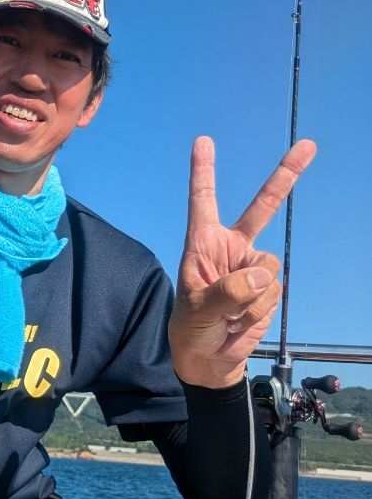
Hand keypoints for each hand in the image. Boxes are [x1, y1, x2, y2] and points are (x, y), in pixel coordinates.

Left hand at [168, 135, 315, 387]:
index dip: (204, 172)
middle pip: (261, 207)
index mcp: (202, 244)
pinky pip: (272, 292)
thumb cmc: (191, 328)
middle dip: (286, 175)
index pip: (203, 202)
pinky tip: (241, 319)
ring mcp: (252, 266)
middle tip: (308, 145)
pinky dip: (258, 310)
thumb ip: (229, 291)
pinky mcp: (268, 286)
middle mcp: (230, 247)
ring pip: (267, 269)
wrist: (208, 358)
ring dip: (250, 297)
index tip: (203, 141)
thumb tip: (263, 274)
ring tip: (229, 314)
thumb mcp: (198, 310)